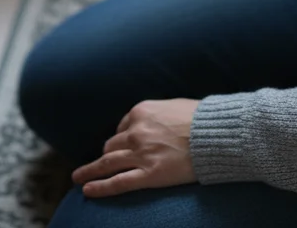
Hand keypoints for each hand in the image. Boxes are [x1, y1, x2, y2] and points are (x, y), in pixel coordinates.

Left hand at [72, 99, 198, 197]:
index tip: (120, 146)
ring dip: (90, 170)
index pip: (122, 127)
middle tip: (100, 163)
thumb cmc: (203, 120)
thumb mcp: (175, 107)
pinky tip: (87, 190)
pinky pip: (118, 182)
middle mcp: (136, 132)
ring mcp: (141, 154)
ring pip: (107, 163)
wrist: (218, 135)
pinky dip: (100, 187)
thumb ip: (158, 115)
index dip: (120, 138)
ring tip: (78, 177)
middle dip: (107, 154)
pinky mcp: (150, 174)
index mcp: (142, 112)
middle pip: (112, 145)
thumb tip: (156, 122)